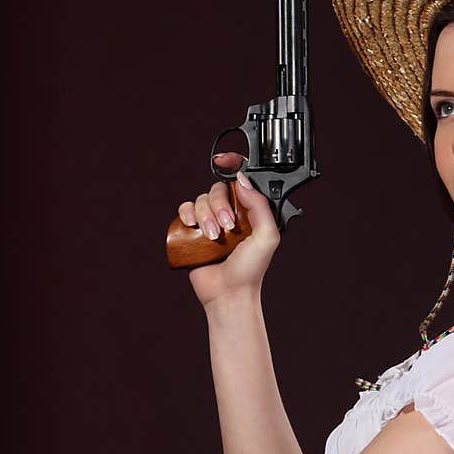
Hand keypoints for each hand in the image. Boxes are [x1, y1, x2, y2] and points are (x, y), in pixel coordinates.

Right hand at [179, 152, 281, 307]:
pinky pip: (185, 209)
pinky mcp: (194, 231)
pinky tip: (193, 227)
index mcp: (250, 212)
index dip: (233, 164)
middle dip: (219, 206)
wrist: (228, 294)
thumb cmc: (250, 270)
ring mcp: (212, 221)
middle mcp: (231, 213)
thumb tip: (242, 181)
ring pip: (201, 199)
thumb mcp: (267, 237)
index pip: (242, 180)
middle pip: (219, 189)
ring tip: (213, 237)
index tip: (223, 159)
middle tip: (226, 228)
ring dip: (205, 215)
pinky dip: (187, 214)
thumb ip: (260, 207)